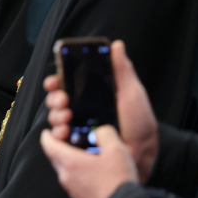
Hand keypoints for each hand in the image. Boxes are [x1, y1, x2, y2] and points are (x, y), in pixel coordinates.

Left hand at [40, 125, 137, 197]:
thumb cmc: (118, 180)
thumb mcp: (116, 149)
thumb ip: (104, 133)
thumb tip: (99, 131)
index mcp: (69, 162)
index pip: (48, 145)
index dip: (47, 135)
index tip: (48, 131)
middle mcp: (65, 176)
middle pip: (55, 157)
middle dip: (59, 147)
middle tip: (69, 140)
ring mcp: (71, 189)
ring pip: (63, 170)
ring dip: (69, 160)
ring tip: (84, 155)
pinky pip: (72, 181)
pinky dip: (76, 172)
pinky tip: (92, 171)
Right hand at [44, 40, 158, 182]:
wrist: (143, 153)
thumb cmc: (140, 123)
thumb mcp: (131, 92)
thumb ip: (122, 69)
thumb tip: (116, 45)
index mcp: (92, 95)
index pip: (67, 84)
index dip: (57, 81)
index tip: (55, 80)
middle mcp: (82, 110)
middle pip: (57, 99)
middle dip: (55, 98)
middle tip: (63, 100)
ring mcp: (77, 128)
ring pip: (54, 117)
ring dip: (56, 114)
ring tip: (67, 117)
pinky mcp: (75, 145)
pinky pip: (57, 138)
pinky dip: (57, 133)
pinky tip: (65, 132)